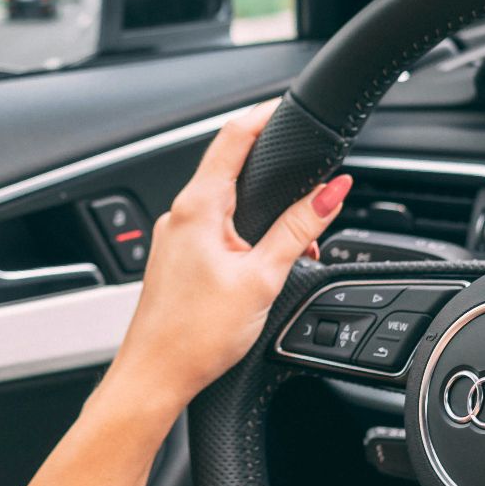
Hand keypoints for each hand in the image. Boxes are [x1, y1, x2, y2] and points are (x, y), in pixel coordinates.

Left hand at [19, 101, 348, 485]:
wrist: (154, 378)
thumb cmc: (194, 336)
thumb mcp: (262, 277)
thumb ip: (298, 230)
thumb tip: (331, 192)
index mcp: (197, 207)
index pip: (233, 137)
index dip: (264, 116)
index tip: (289, 107)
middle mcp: (180, 215)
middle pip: (231, 169)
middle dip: (274, 173)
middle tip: (310, 180)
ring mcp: (174, 238)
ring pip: (225, 205)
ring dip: (262, 212)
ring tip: (297, 241)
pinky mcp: (176, 262)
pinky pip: (214, 232)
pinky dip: (244, 236)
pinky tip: (263, 264)